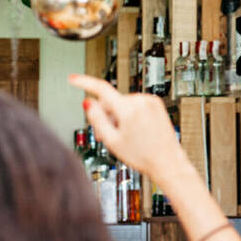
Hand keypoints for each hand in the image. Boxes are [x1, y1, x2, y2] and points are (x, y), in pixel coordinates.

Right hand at [68, 74, 197, 191]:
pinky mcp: (156, 104)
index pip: (101, 89)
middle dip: (105, 115)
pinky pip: (134, 104)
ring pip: (122, 103)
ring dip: (117, 116)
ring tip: (122, 135)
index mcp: (129, 109)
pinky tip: (132, 130)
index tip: (73, 78)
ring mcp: (150, 101)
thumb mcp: (112, 141)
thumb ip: (97, 120)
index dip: (84, 82)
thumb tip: (88, 103)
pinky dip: (129, 114)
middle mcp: (141, 101)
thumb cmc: (142, 156)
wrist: (167, 162)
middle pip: (111, 101)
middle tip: (104, 135)